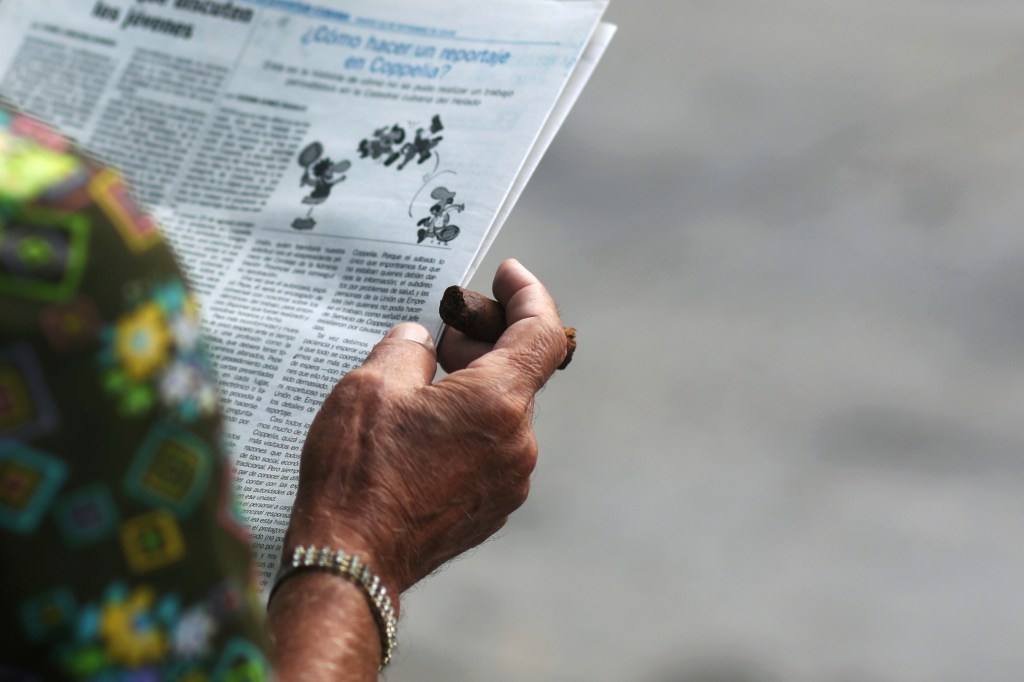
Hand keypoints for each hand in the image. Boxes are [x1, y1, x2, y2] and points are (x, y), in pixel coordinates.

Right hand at [282, 259, 567, 598]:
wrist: (351, 563)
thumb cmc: (357, 474)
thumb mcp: (371, 385)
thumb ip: (408, 347)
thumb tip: (421, 341)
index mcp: (498, 402)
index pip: (541, 331)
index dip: (528, 293)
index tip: (506, 273)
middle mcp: (518, 442)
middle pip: (520, 372)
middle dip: (483, 342)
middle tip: (440, 332)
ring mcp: (509, 481)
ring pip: (503, 413)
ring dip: (473, 387)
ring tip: (420, 382)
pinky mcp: (491, 507)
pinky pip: (491, 449)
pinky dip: (469, 425)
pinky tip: (423, 428)